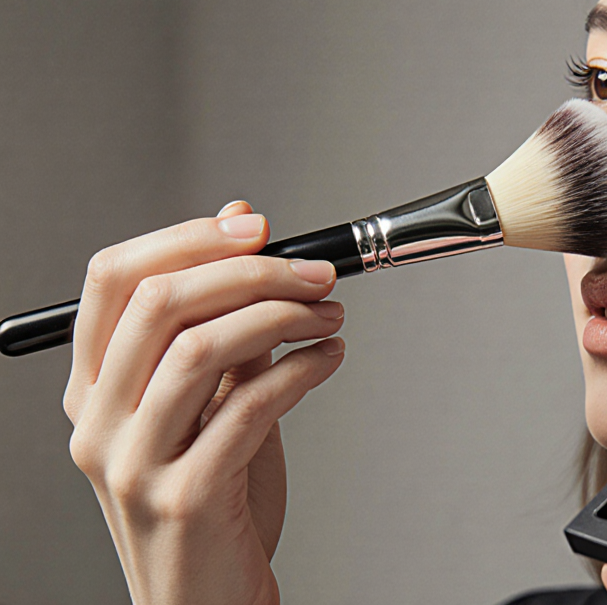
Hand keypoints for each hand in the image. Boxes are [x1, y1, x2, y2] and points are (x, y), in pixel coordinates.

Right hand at [62, 201, 346, 604]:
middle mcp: (100, 422)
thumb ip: (217, 323)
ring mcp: (135, 462)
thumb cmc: (213, 499)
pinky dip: (303, 368)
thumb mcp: (208, 403)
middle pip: (161, 302)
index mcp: (93, 388)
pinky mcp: (188, 496)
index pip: (114, 278)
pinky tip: (329, 359)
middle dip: (252, 271)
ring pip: (202, 348)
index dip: (189, 238)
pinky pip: (251, 405)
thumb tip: (240, 223)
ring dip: (285, 315)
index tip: (255, 225)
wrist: (209, 599)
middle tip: (316, 272)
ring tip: (330, 315)